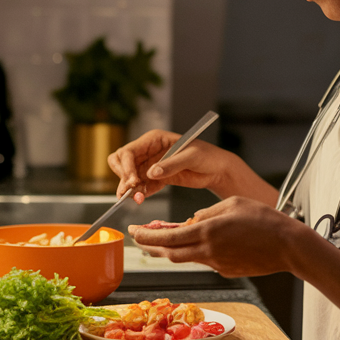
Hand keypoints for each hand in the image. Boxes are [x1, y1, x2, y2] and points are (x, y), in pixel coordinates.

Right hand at [108, 130, 235, 201]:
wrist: (218, 170)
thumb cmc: (207, 156)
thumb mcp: (191, 157)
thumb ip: (171, 165)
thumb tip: (150, 173)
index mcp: (154, 139)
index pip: (129, 151)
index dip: (126, 167)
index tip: (132, 181)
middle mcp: (149, 151)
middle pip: (122, 161)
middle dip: (123, 176)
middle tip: (130, 189)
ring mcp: (151, 166)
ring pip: (129, 176)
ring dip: (129, 188)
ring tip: (137, 199)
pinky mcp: (157, 179)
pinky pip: (142, 187)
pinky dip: (139, 194)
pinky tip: (142, 199)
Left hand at [127, 196, 319, 277]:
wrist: (288, 246)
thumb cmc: (264, 219)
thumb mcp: (231, 204)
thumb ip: (206, 213)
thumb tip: (190, 221)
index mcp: (206, 232)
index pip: (166, 237)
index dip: (145, 236)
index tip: (132, 231)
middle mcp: (207, 251)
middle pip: (170, 253)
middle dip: (151, 246)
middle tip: (139, 238)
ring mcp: (217, 264)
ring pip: (186, 258)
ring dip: (172, 249)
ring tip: (163, 239)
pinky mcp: (227, 271)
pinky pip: (205, 260)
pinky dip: (197, 252)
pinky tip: (202, 243)